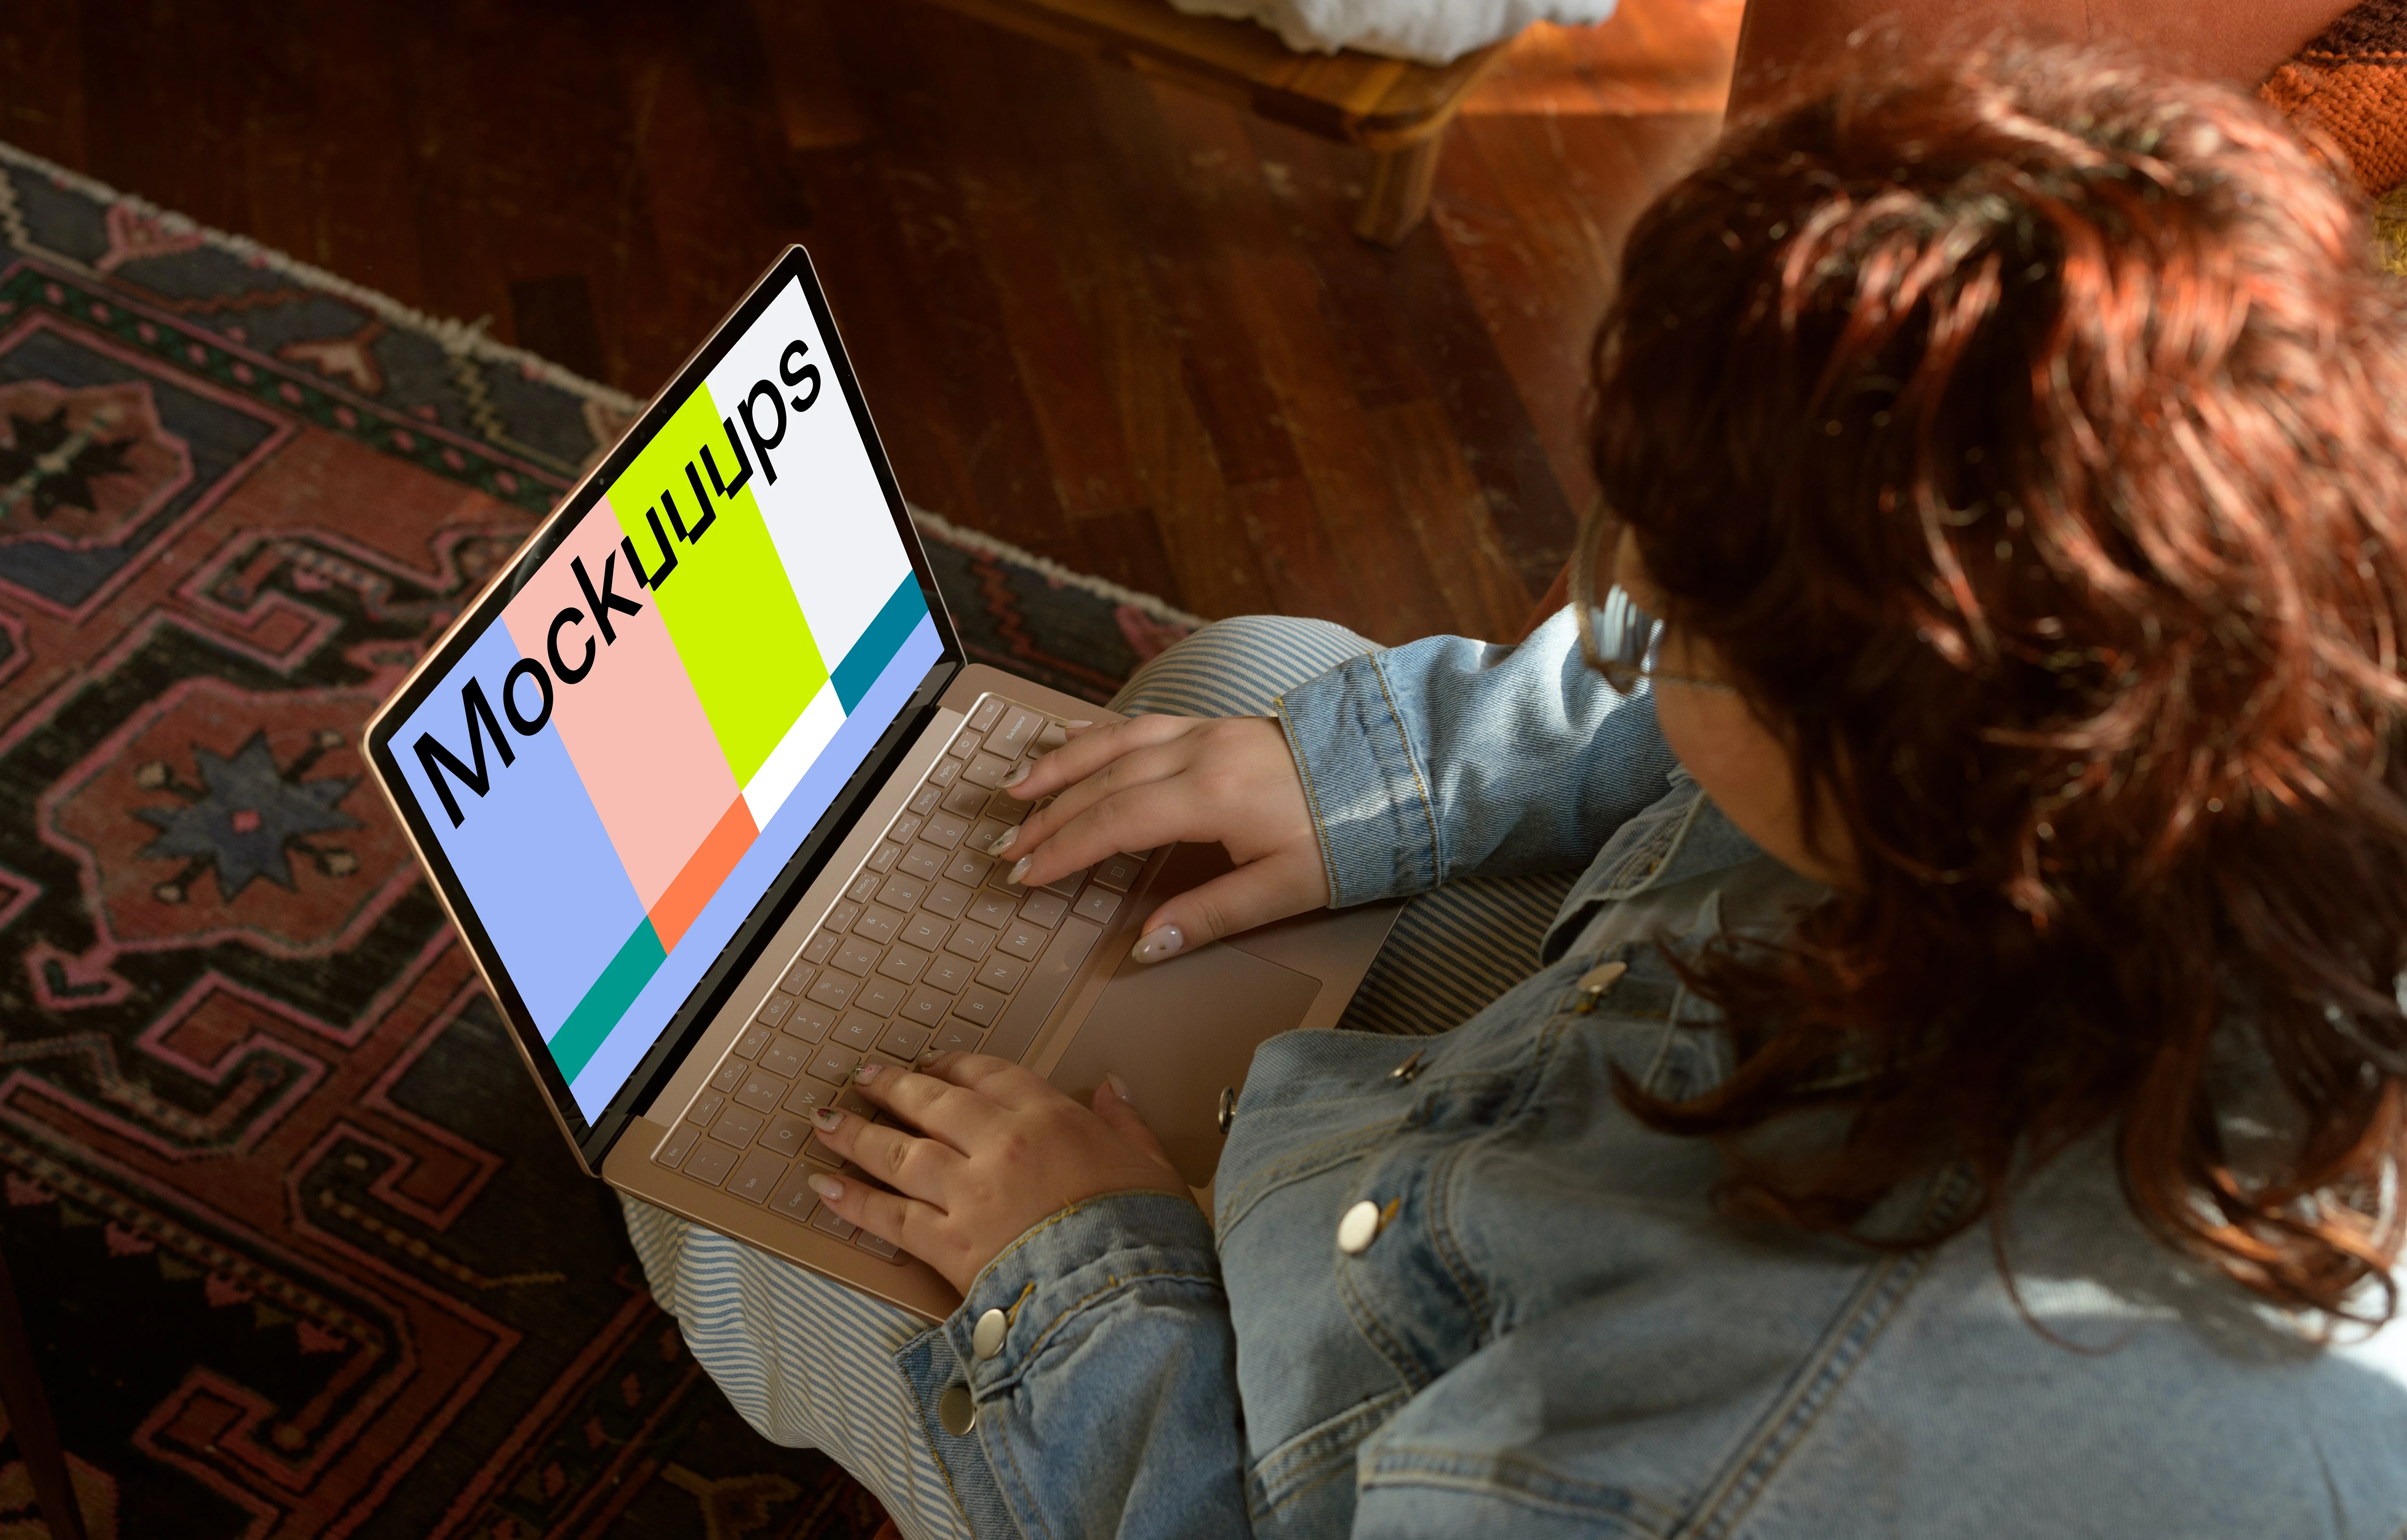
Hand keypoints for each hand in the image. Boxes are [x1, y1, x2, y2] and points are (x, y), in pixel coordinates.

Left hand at [801, 1053, 1190, 1293]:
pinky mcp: (949, 1246)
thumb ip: (1127, 1123)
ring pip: (900, 1154)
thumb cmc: (1145, 1234)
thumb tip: (1111, 1087)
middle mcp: (1000, 1146)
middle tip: (864, 1077)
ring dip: (857, 1135)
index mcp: (1050, 1119)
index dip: (954, 1066)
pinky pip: (890, 1218)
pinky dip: (853, 1201)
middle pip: (933, 1105)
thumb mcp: (1152, 1167)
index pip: (990, 1076)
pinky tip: (824, 1187)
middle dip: (894, 1089)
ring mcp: (969, 1195)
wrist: (1123, 1296)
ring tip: (826, 1121)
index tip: (931, 1063)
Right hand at [987, 716, 1328, 961]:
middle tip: (1007, 849)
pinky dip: (1099, 733)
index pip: (1114, 824)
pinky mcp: (1219, 724)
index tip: (1026, 876)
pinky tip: (1072, 737)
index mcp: (1211, 796)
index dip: (1064, 852)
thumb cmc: (1350, 835)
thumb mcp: (1285, 889)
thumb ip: (1210, 915)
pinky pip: (1142, 723)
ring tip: (1017, 789)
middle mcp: (1199, 753)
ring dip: (1061, 768)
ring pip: (1114, 744)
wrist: (1400, 771)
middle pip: (1103, 784)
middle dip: (1048, 817)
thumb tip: (1147, 945)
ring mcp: (1207, 732)